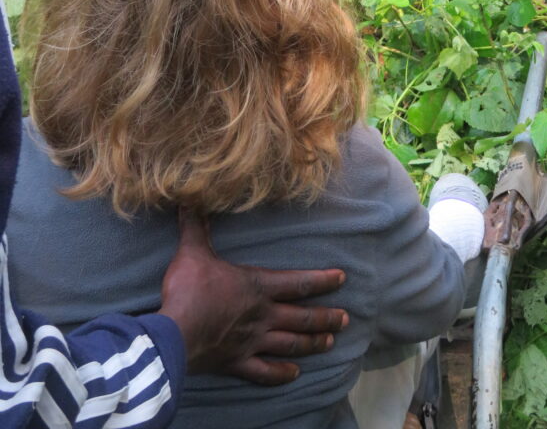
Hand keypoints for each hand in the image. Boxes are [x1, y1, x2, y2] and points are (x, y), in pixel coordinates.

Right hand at [159, 208, 347, 383]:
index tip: (343, 278)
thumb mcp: (193, 251)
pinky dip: (281, 374)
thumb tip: (190, 198)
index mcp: (257, 286)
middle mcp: (262, 315)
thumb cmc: (188, 290)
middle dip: (326, 317)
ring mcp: (251, 342)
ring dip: (312, 343)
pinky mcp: (237, 363)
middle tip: (346, 319)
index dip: (323, 280)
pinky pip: (265, 372)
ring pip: (290, 344)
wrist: (173, 335)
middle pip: (302, 317)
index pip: (299, 282)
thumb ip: (196, 225)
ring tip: (331, 343)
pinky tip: (294, 375)